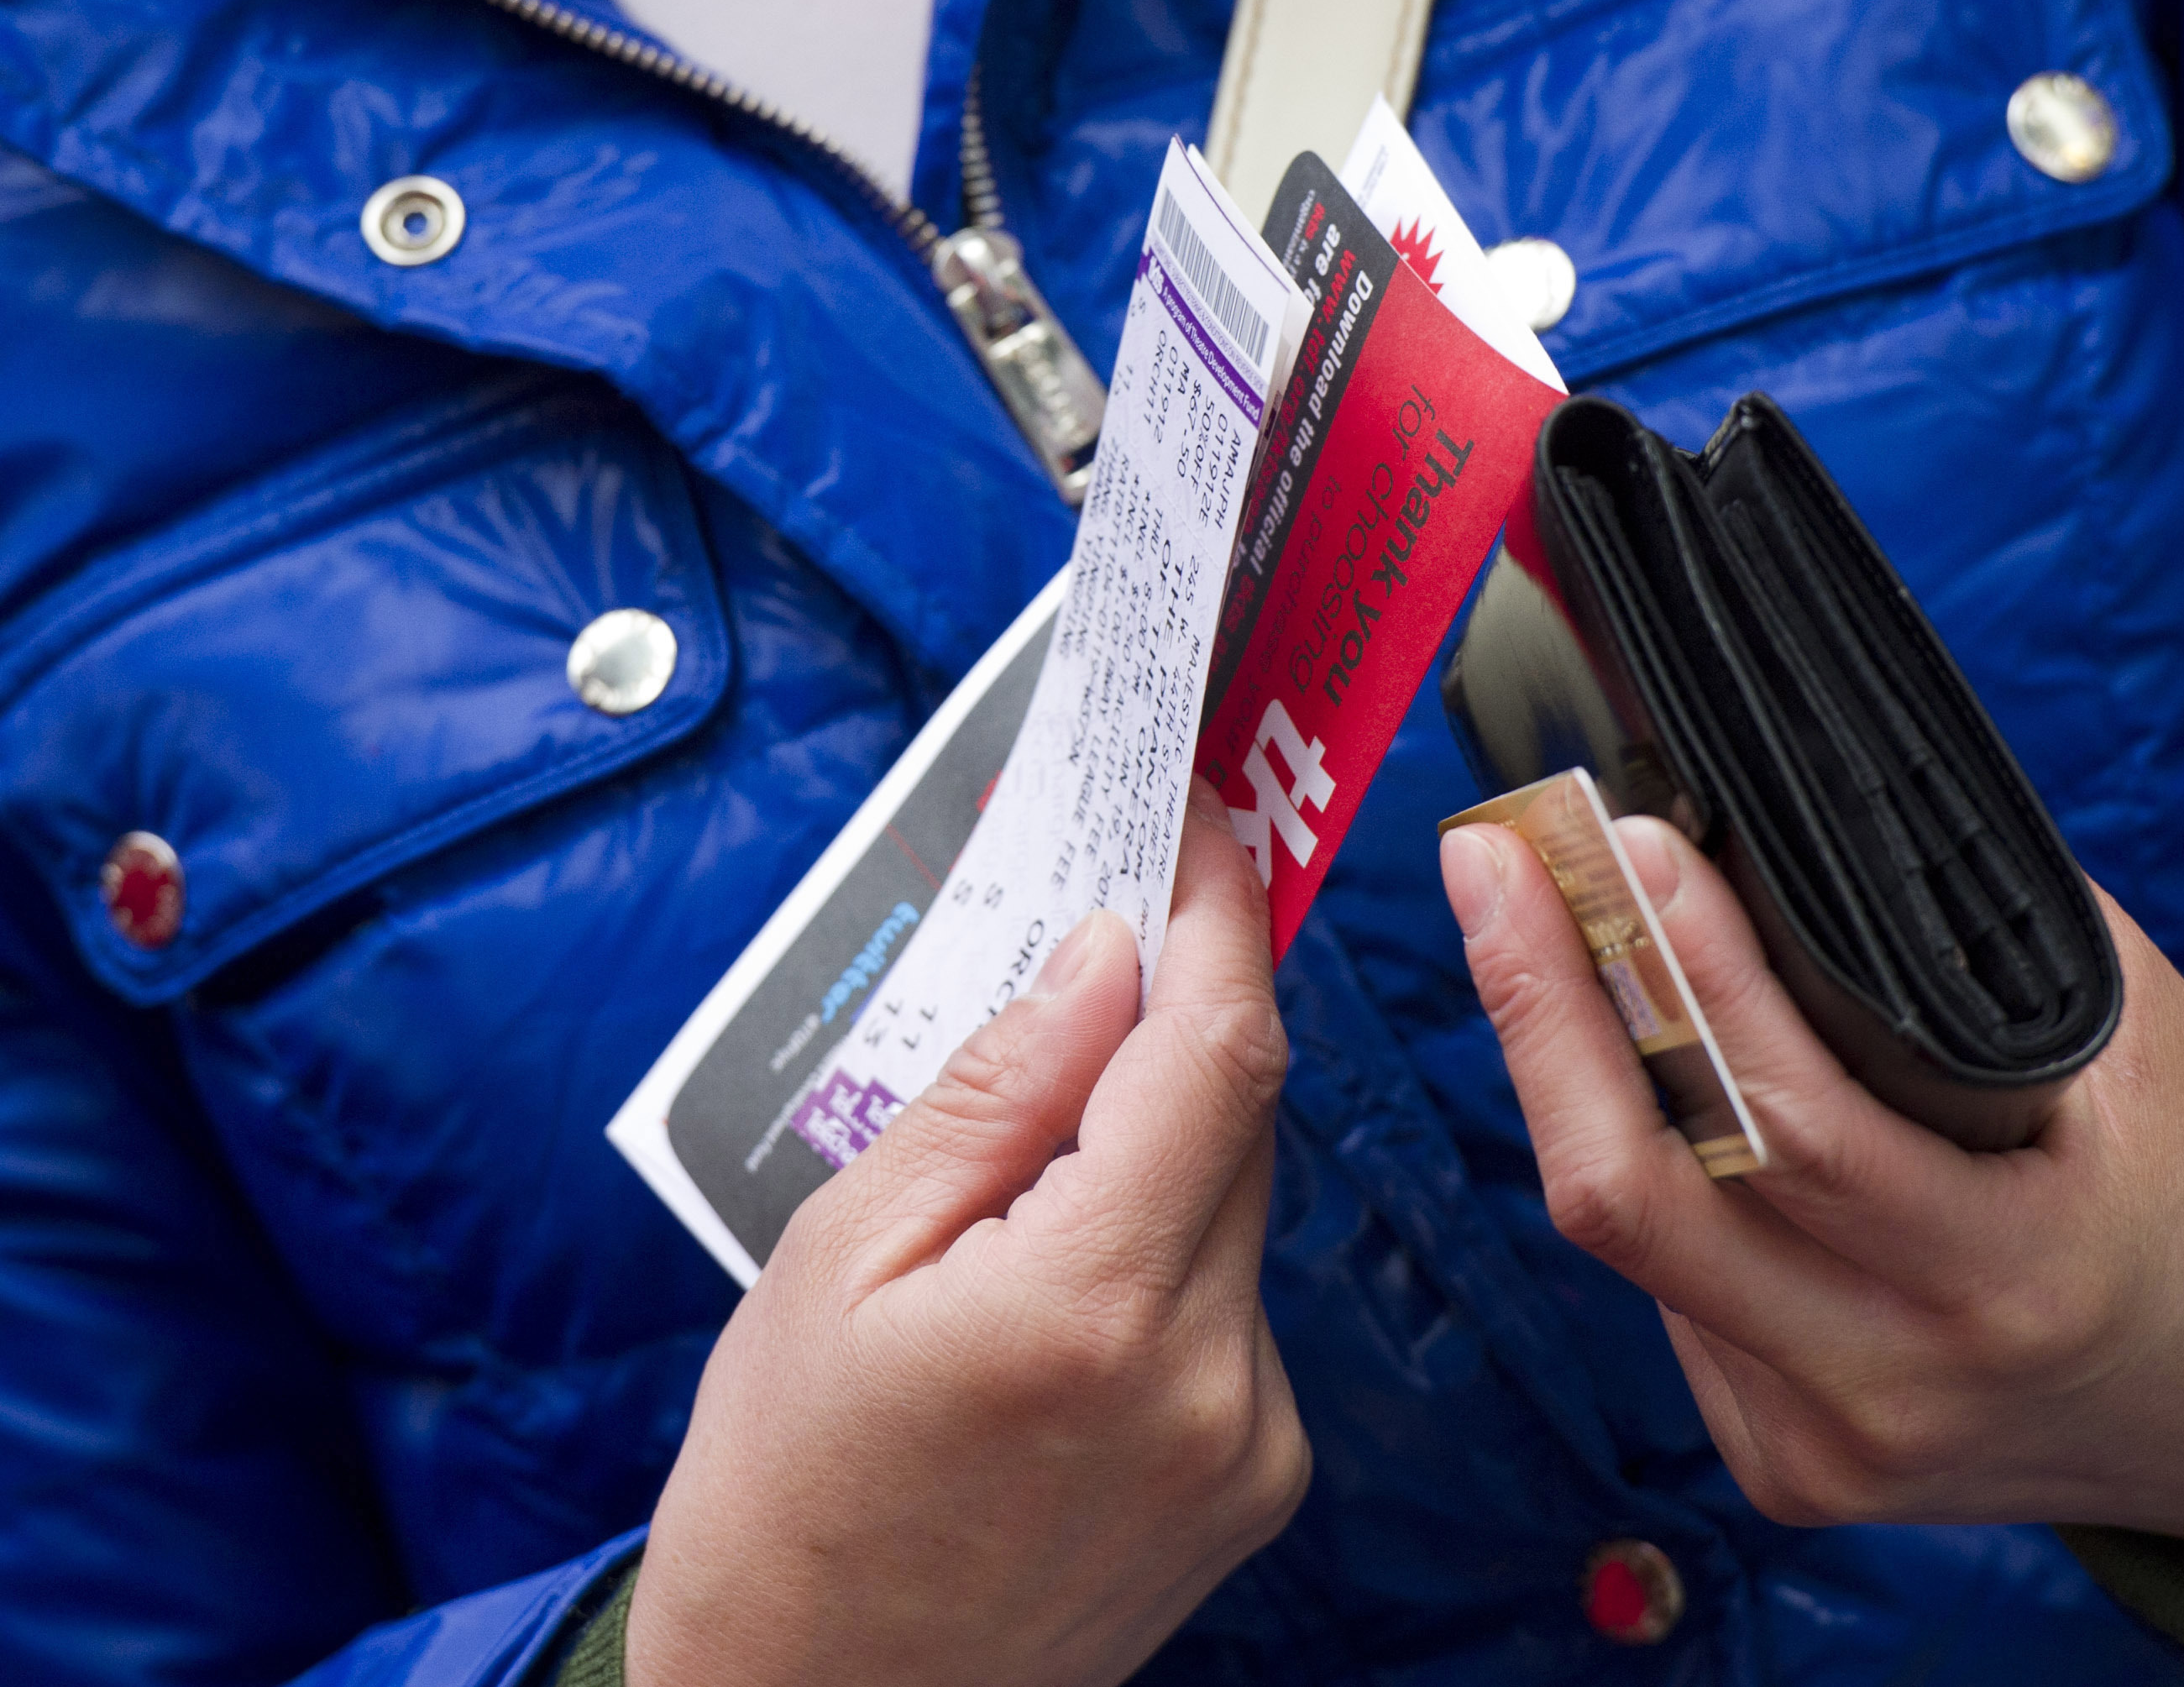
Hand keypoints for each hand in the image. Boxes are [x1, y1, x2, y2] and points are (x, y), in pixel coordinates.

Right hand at [631, 787, 1307, 1686]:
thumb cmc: (786, 1498)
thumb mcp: (841, 1257)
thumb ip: (996, 1092)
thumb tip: (1103, 952)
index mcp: (1091, 1307)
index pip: (1215, 1048)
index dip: (1217, 913)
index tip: (1198, 823)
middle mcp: (1208, 1377)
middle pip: (1241, 1117)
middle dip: (1172, 1016)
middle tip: (1094, 940)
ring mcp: (1248, 1440)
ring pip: (1239, 1205)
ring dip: (1158, 1142)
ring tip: (1023, 1168)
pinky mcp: (1259, 1481)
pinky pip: (1235, 1300)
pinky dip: (1166, 1247)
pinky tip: (1059, 1282)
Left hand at [1441, 813, 2183, 1543]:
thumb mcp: (2136, 1046)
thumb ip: (1965, 950)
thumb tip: (1776, 826)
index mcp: (2011, 1281)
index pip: (1789, 1123)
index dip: (1687, 972)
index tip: (1626, 838)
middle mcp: (1896, 1389)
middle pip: (1639, 1202)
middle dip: (1541, 1010)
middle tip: (1493, 864)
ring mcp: (1825, 1448)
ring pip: (1634, 1240)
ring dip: (1569, 1077)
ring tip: (1534, 925)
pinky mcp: (1785, 1468)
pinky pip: (1670, 1295)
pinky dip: (1646, 1170)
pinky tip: (1625, 1070)